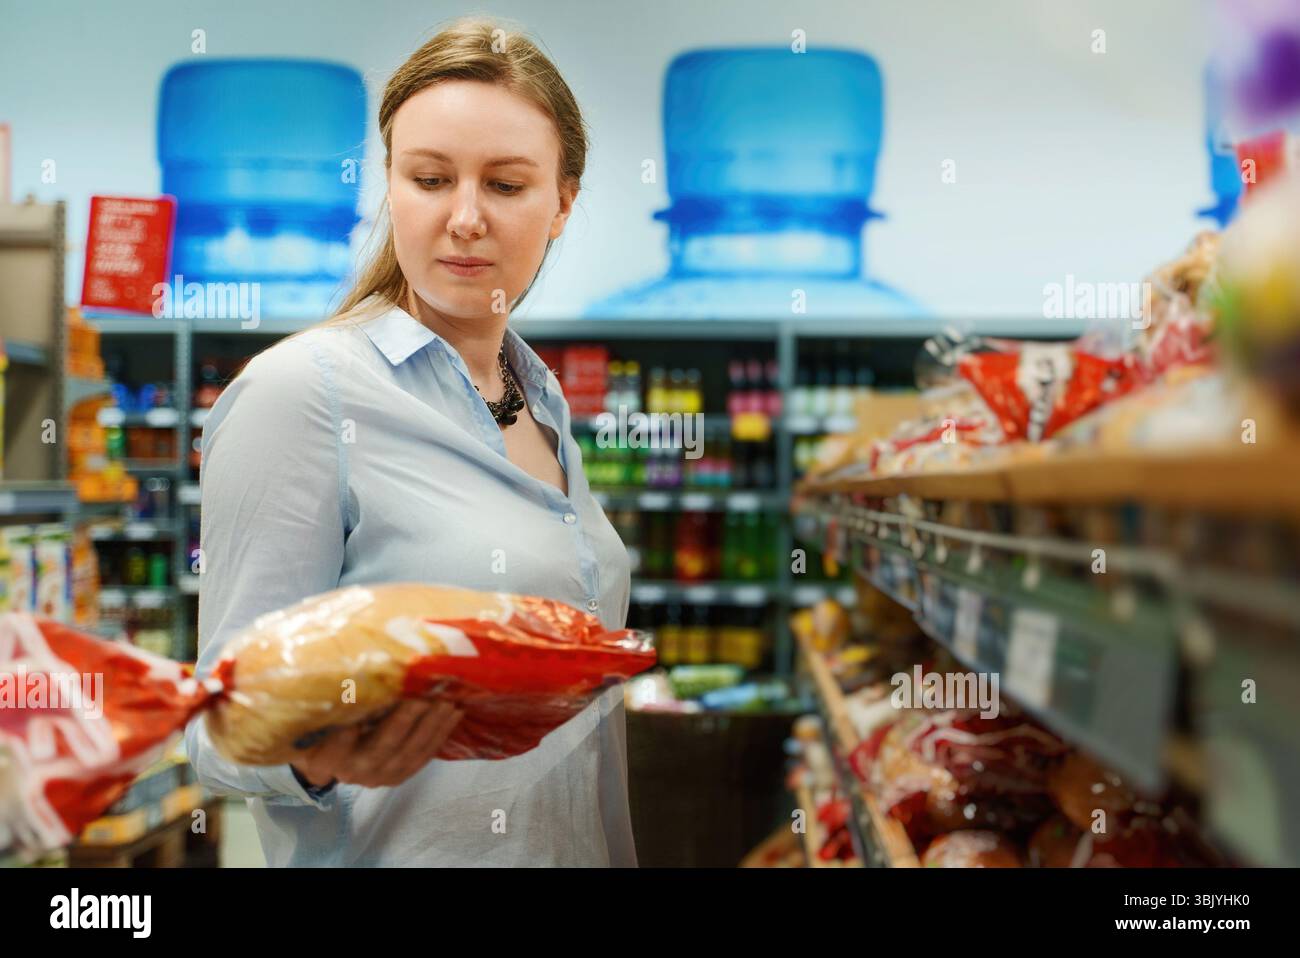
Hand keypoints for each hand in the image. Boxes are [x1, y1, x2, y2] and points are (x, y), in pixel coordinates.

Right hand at [291, 699, 462, 789]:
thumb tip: (351, 668)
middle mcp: (352, 771)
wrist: (330, 761)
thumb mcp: (317, 716)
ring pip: (410, 752)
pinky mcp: (398, 777)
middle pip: (382, 746)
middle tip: (423, 696)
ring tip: (447, 700)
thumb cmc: (322, 727)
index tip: (366, 704)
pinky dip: (440, 734)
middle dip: (405, 720)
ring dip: (431, 725)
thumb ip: (332, 701)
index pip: (336, 745)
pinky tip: (454, 713)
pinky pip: (423, 756)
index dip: (351, 729)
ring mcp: (378, 777)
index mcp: (325, 758)